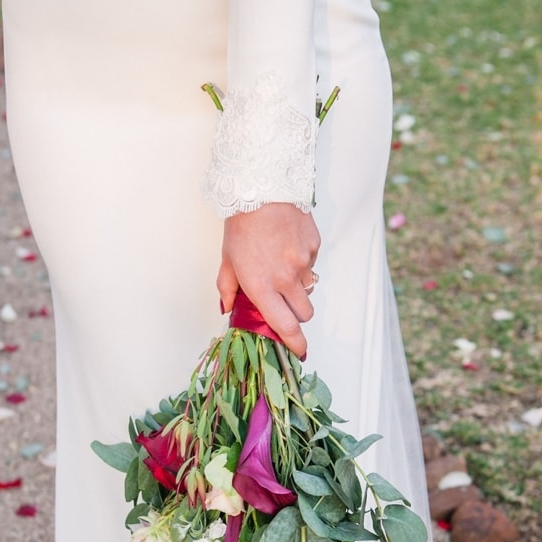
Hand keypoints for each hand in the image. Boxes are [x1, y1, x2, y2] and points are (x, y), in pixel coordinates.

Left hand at [216, 203, 321, 358]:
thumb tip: (227, 309)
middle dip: (296, 314)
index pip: (285, 326)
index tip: (298, 352)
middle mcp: (285, 279)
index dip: (294, 343)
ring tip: (281, 268)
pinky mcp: (314, 247)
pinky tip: (287, 248)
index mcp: (262, 287)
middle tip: (282, 302)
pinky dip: (301, 264)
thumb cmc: (241, 226)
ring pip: (309, 290)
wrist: (263, 190)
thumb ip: (228, 289)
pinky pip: (312, 266)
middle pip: (303, 314)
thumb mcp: (227, 260)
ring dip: (298, 289)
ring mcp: (303, 263)